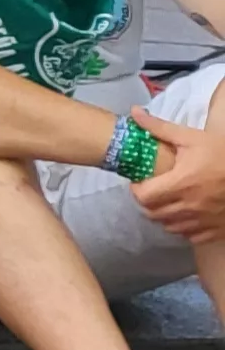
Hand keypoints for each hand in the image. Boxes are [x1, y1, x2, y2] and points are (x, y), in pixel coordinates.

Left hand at [132, 116, 224, 238]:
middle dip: (147, 202)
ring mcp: (203, 221)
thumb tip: (134, 112)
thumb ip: (160, 128)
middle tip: (152, 190)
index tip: (140, 181)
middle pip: (152, 213)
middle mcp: (190, 206)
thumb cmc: (221, 154)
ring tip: (167, 201)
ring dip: (163, 215)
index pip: (144, 196)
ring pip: (169, 227)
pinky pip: (190, 236)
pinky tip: (186, 214)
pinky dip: (183, 227)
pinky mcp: (215, 231)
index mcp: (182, 183)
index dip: (137, 189)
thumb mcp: (191, 138)